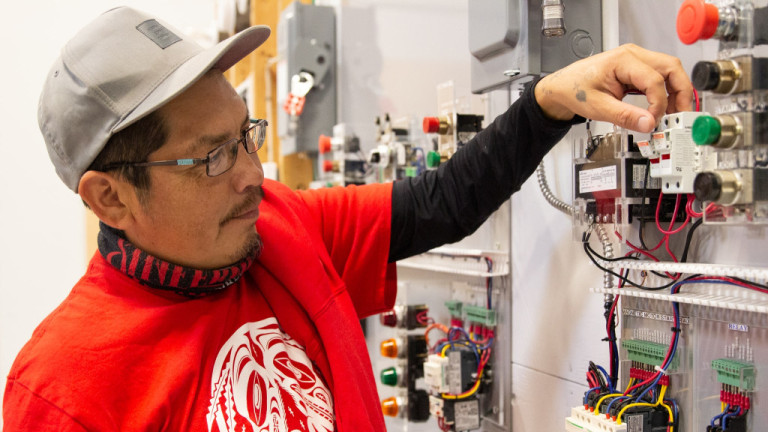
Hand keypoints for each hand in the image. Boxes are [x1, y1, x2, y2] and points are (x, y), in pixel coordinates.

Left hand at [534, 44, 692, 132]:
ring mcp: (636, 61)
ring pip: (669, 71)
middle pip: (671, 68)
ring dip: (676, 92)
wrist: (563, 87)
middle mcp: (633, 55)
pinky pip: (659, 77)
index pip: (654, 80)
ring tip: (673, 115)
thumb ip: (624, 116)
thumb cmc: (575, 90)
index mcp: (623, 60)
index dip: (659, 103)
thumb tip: (648, 124)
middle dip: (681, 92)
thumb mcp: (598, 108)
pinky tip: (663, 109)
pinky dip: (665, 92)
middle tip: (682, 115)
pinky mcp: (636, 69)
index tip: (654, 120)